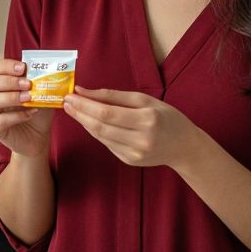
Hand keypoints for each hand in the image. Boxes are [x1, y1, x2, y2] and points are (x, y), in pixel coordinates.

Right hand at [0, 58, 54, 158]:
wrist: (38, 134)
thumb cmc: (35, 109)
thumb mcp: (40, 91)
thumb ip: (38, 80)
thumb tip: (45, 70)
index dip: (6, 66)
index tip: (23, 68)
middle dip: (9, 82)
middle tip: (27, 84)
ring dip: (10, 98)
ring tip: (28, 98)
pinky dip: (15, 116)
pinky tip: (29, 113)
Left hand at [63, 87, 202, 167]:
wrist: (184, 146)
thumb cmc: (167, 117)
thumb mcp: (145, 100)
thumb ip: (114, 96)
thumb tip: (85, 91)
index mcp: (147, 119)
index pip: (108, 113)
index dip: (86, 105)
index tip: (70, 95)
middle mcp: (141, 139)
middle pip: (100, 127)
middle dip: (80, 113)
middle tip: (66, 102)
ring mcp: (134, 154)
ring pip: (100, 137)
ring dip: (84, 122)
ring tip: (73, 110)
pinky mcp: (130, 161)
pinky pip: (107, 144)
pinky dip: (96, 132)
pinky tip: (89, 122)